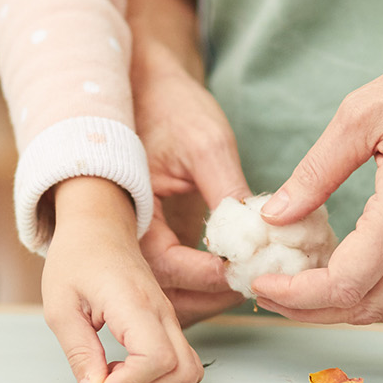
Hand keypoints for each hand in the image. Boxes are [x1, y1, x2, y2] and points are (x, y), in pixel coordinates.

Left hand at [42, 177, 203, 382]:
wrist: (98, 225)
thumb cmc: (75, 259)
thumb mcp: (61, 307)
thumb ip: (79, 354)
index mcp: (133, 302)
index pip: (155, 357)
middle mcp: (161, 310)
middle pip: (183, 370)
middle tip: (109, 382)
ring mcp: (169, 316)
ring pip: (190, 369)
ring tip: (118, 373)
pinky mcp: (168, 320)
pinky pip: (182, 359)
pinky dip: (162, 375)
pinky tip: (126, 364)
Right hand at [124, 0, 247, 322]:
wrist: (147, 85)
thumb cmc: (170, 106)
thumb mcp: (206, 144)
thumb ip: (228, 192)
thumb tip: (260, 237)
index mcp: (124, 207)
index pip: (164, 263)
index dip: (207, 273)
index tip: (245, 270)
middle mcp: (122, 232)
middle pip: (160, 292)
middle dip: (210, 296)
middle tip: (254, 284)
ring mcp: (136, 239)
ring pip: (166, 293)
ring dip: (207, 297)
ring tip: (249, 282)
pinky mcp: (153, 238)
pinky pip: (173, 277)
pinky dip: (202, 284)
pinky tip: (234, 273)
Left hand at [251, 0, 382, 325]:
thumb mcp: (360, 115)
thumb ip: (315, 173)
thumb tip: (277, 214)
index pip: (345, 284)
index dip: (298, 295)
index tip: (264, 285)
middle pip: (367, 306)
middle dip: (311, 309)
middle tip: (273, 292)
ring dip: (350, 310)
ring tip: (310, 289)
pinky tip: (363, 277)